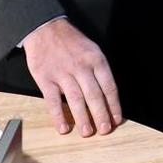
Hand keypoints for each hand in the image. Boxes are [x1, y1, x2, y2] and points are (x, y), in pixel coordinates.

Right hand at [20, 17, 122, 136]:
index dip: (114, 105)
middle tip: (105, 130)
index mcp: (96, 60)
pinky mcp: (46, 79)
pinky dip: (58, 116)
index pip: (109, 87)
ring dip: (83, 118)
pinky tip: (64, 128)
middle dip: (101, 115)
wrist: (44, 29)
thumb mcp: (92, 49)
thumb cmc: (71, 41)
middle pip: (94, 96)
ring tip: (88, 133)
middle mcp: (81, 68)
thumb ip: (99, 70)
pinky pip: (53, 101)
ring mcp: (63, 74)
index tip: (117, 120)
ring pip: (76, 100)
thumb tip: (108, 95)